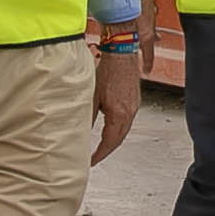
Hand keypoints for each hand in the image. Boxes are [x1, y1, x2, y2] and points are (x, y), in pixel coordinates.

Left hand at [91, 47, 138, 164]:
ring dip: (113, 140)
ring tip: (101, 146)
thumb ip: (87, 116)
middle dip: (106, 151)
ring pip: (124, 131)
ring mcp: (134, 107)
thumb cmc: (107, 70)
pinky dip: (118, 129)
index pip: (109, 142)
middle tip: (95, 157)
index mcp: (118, 114)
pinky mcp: (135, 101)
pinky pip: (127, 121)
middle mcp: (129, 113)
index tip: (91, 161)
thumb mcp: (92, 96)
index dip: (99, 154)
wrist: (122, 54)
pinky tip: (110, 127)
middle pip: (118, 140)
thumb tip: (80, 131)